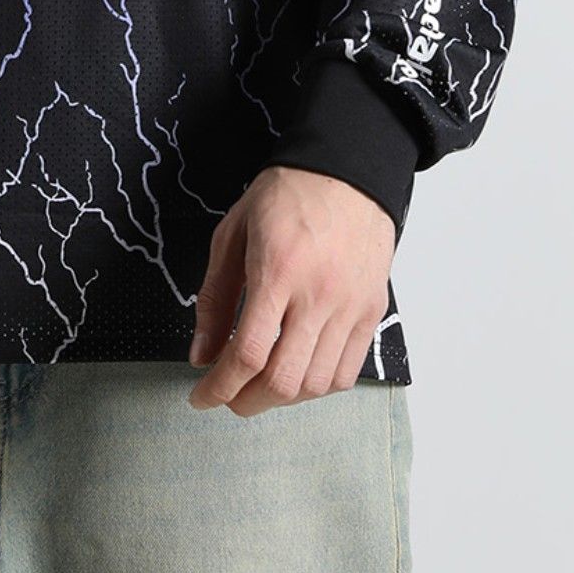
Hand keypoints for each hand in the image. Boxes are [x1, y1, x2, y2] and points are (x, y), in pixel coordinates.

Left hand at [186, 165, 395, 417]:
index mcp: (278, 270)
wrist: (346, 171)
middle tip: (227, 395)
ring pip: (316, 385)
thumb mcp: (233, 234)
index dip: (218, 387)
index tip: (201, 395)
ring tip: (260, 384)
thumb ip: (214, 298)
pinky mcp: (372, 310)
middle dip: (245, 402)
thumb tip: (201, 355)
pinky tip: (297, 371)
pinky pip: (347, 371)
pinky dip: (317, 386)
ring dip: (281, 398)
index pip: (247, 353)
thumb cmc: (286, 196)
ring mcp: (351, 306)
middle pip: (283, 381)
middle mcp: (319, 294)